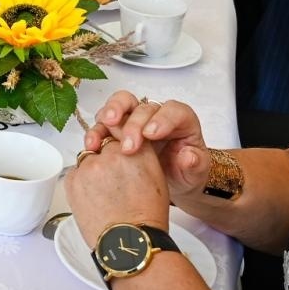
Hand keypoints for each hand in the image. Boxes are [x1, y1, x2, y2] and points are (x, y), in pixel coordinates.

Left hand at [66, 130, 171, 247]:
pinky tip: (93, 200)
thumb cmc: (146, 217)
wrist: (129, 243)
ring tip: (103, 195)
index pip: (121, 132)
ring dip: (92, 171)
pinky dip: (81, 184)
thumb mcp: (155, 177)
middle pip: (102, 145)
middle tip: (111, 183)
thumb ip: (139, 155)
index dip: (119, 145)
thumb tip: (125, 145)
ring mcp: (91, 165)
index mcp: (138, 150)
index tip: (118, 154)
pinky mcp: (73, 178)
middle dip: (104, 159)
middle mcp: (114, 153)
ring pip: (87, 159)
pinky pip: (75, 173)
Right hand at [84, 90, 212, 201]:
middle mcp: (155, 116)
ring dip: (108, 118)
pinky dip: (96, 132)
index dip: (162, 118)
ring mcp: (134, 121)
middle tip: (127, 144)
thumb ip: (195, 164)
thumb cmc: (185, 174)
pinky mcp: (118, 131)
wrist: (171, 184)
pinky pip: (104, 124)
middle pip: (141, 105)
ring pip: (119, 105)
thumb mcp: (197, 173)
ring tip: (100, 137)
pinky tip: (92, 145)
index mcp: (180, 121)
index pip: (172, 110)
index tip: (152, 134)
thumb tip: (187, 156)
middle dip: (131, 122)